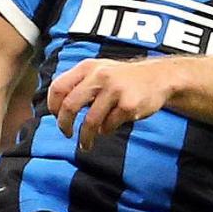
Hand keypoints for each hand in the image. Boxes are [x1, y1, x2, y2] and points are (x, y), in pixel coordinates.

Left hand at [45, 55, 176, 153]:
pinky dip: (106, 130)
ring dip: (85, 137)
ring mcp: (115, 90)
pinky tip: (109, 127)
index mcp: (88, 67)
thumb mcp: (99, 70)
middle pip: (70, 106)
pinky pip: (109, 126)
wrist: (159, 77)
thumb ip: (78, 84)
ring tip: (85, 144)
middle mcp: (100, 76)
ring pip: (90, 121)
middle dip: (64, 125)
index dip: (53, 106)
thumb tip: (56, 109)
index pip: (58, 87)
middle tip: (66, 134)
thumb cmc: (123, 78)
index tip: (56, 116)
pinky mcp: (128, 105)